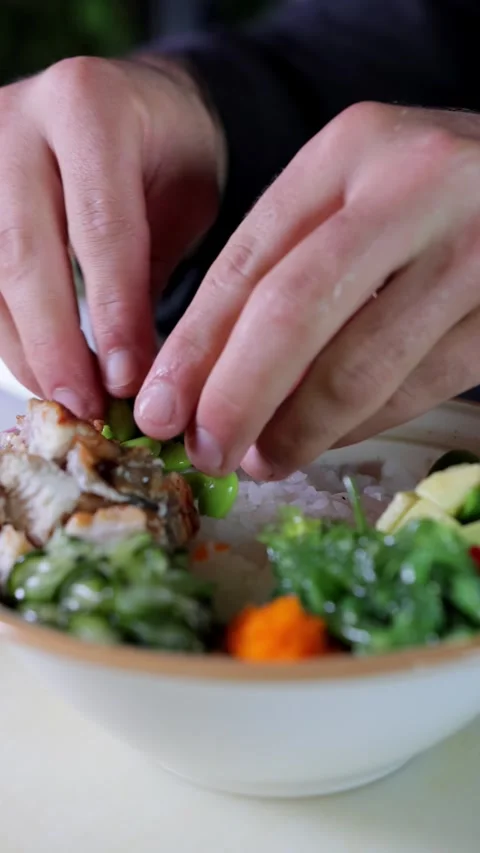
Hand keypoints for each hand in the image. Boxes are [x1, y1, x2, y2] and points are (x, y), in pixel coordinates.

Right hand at [0, 55, 224, 416]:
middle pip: (24, 252)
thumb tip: (134, 381)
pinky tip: (40, 369)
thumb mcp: (183, 204)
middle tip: (89, 406)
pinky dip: (9, 330)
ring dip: (26, 347)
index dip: (113, 313)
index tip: (129, 381)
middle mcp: (18, 120)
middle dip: (57, 344)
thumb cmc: (169, 160)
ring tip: (68, 398)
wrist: (137, 110)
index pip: (99, 227)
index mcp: (88, 106)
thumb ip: (150, 276)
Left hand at [135, 102, 479, 478]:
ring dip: (299, 430)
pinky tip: (326, 439)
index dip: (195, 348)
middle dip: (235, 397)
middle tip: (205, 451)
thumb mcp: (352, 193)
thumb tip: (208, 381)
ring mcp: (473, 247)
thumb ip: (287, 264)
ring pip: (359, 366)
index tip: (160, 408)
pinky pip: (417, 388)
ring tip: (262, 459)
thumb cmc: (427, 193)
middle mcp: (413, 187)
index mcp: (350, 148)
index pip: (249, 261)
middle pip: (294, 312)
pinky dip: (360, 427)